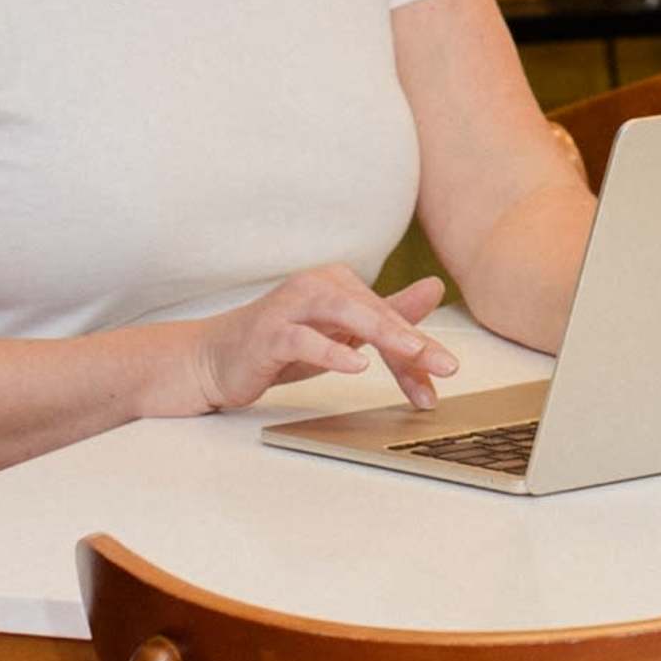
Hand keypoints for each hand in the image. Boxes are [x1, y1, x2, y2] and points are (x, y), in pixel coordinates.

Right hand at [174, 267, 456, 416]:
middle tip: (447, 364)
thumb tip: (434, 288)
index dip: (418, 348)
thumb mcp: (341, 333)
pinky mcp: (268, 333)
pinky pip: (303, 339)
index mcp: (340, 284)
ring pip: (344, 314)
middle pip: (374, 313)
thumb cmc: (279, 345)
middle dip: (413, 341)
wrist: (214, 359)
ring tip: (412, 352)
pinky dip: (330, 351)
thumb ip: (386, 314)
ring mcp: (291, 307)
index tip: (444, 376)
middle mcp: (318, 286)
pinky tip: (354, 365)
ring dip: (382, 332)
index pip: (388, 317)